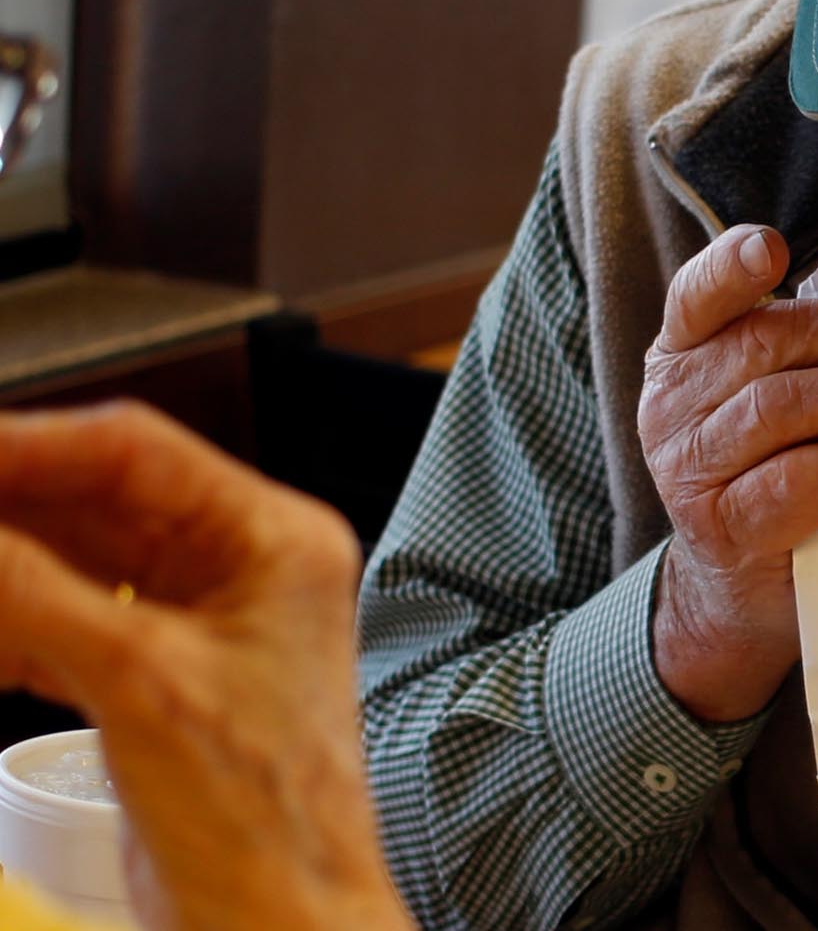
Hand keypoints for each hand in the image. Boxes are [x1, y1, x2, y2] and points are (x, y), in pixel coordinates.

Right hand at [0, 403, 411, 930]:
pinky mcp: (162, 675)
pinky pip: (65, 619)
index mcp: (276, 542)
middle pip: (93, 497)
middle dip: (2, 506)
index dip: (22, 445)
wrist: (280, 921)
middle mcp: (247, 567)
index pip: (132, 451)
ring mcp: (205, 620)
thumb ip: (28, 591)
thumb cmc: (266, 820)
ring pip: (70, 558)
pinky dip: (7, 624)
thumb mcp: (136, 683)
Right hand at [639, 226, 817, 721]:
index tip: (773, 248)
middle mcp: (672, 405)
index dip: (729, 268)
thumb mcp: (780, 400)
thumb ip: (816, 352)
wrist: (744, 589)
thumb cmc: (778, 471)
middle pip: (770, 344)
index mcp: (682, 355)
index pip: (696, 297)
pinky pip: (800, 480)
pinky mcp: (728, 527)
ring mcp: (691, 469)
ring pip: (784, 407)